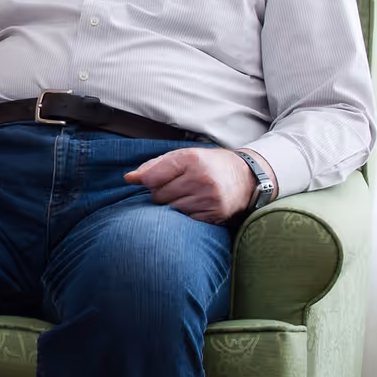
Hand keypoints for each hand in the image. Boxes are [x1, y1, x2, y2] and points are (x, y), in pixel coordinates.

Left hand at [123, 148, 258, 224]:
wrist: (247, 177)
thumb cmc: (209, 165)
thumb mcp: (183, 156)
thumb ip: (153, 166)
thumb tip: (128, 178)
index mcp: (190, 159)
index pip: (151, 178)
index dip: (149, 181)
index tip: (155, 180)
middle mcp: (200, 178)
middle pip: (158, 196)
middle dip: (162, 193)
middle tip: (178, 187)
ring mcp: (209, 198)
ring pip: (171, 210)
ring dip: (173, 205)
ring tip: (188, 195)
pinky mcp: (215, 214)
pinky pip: (185, 219)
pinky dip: (186, 215)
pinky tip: (197, 205)